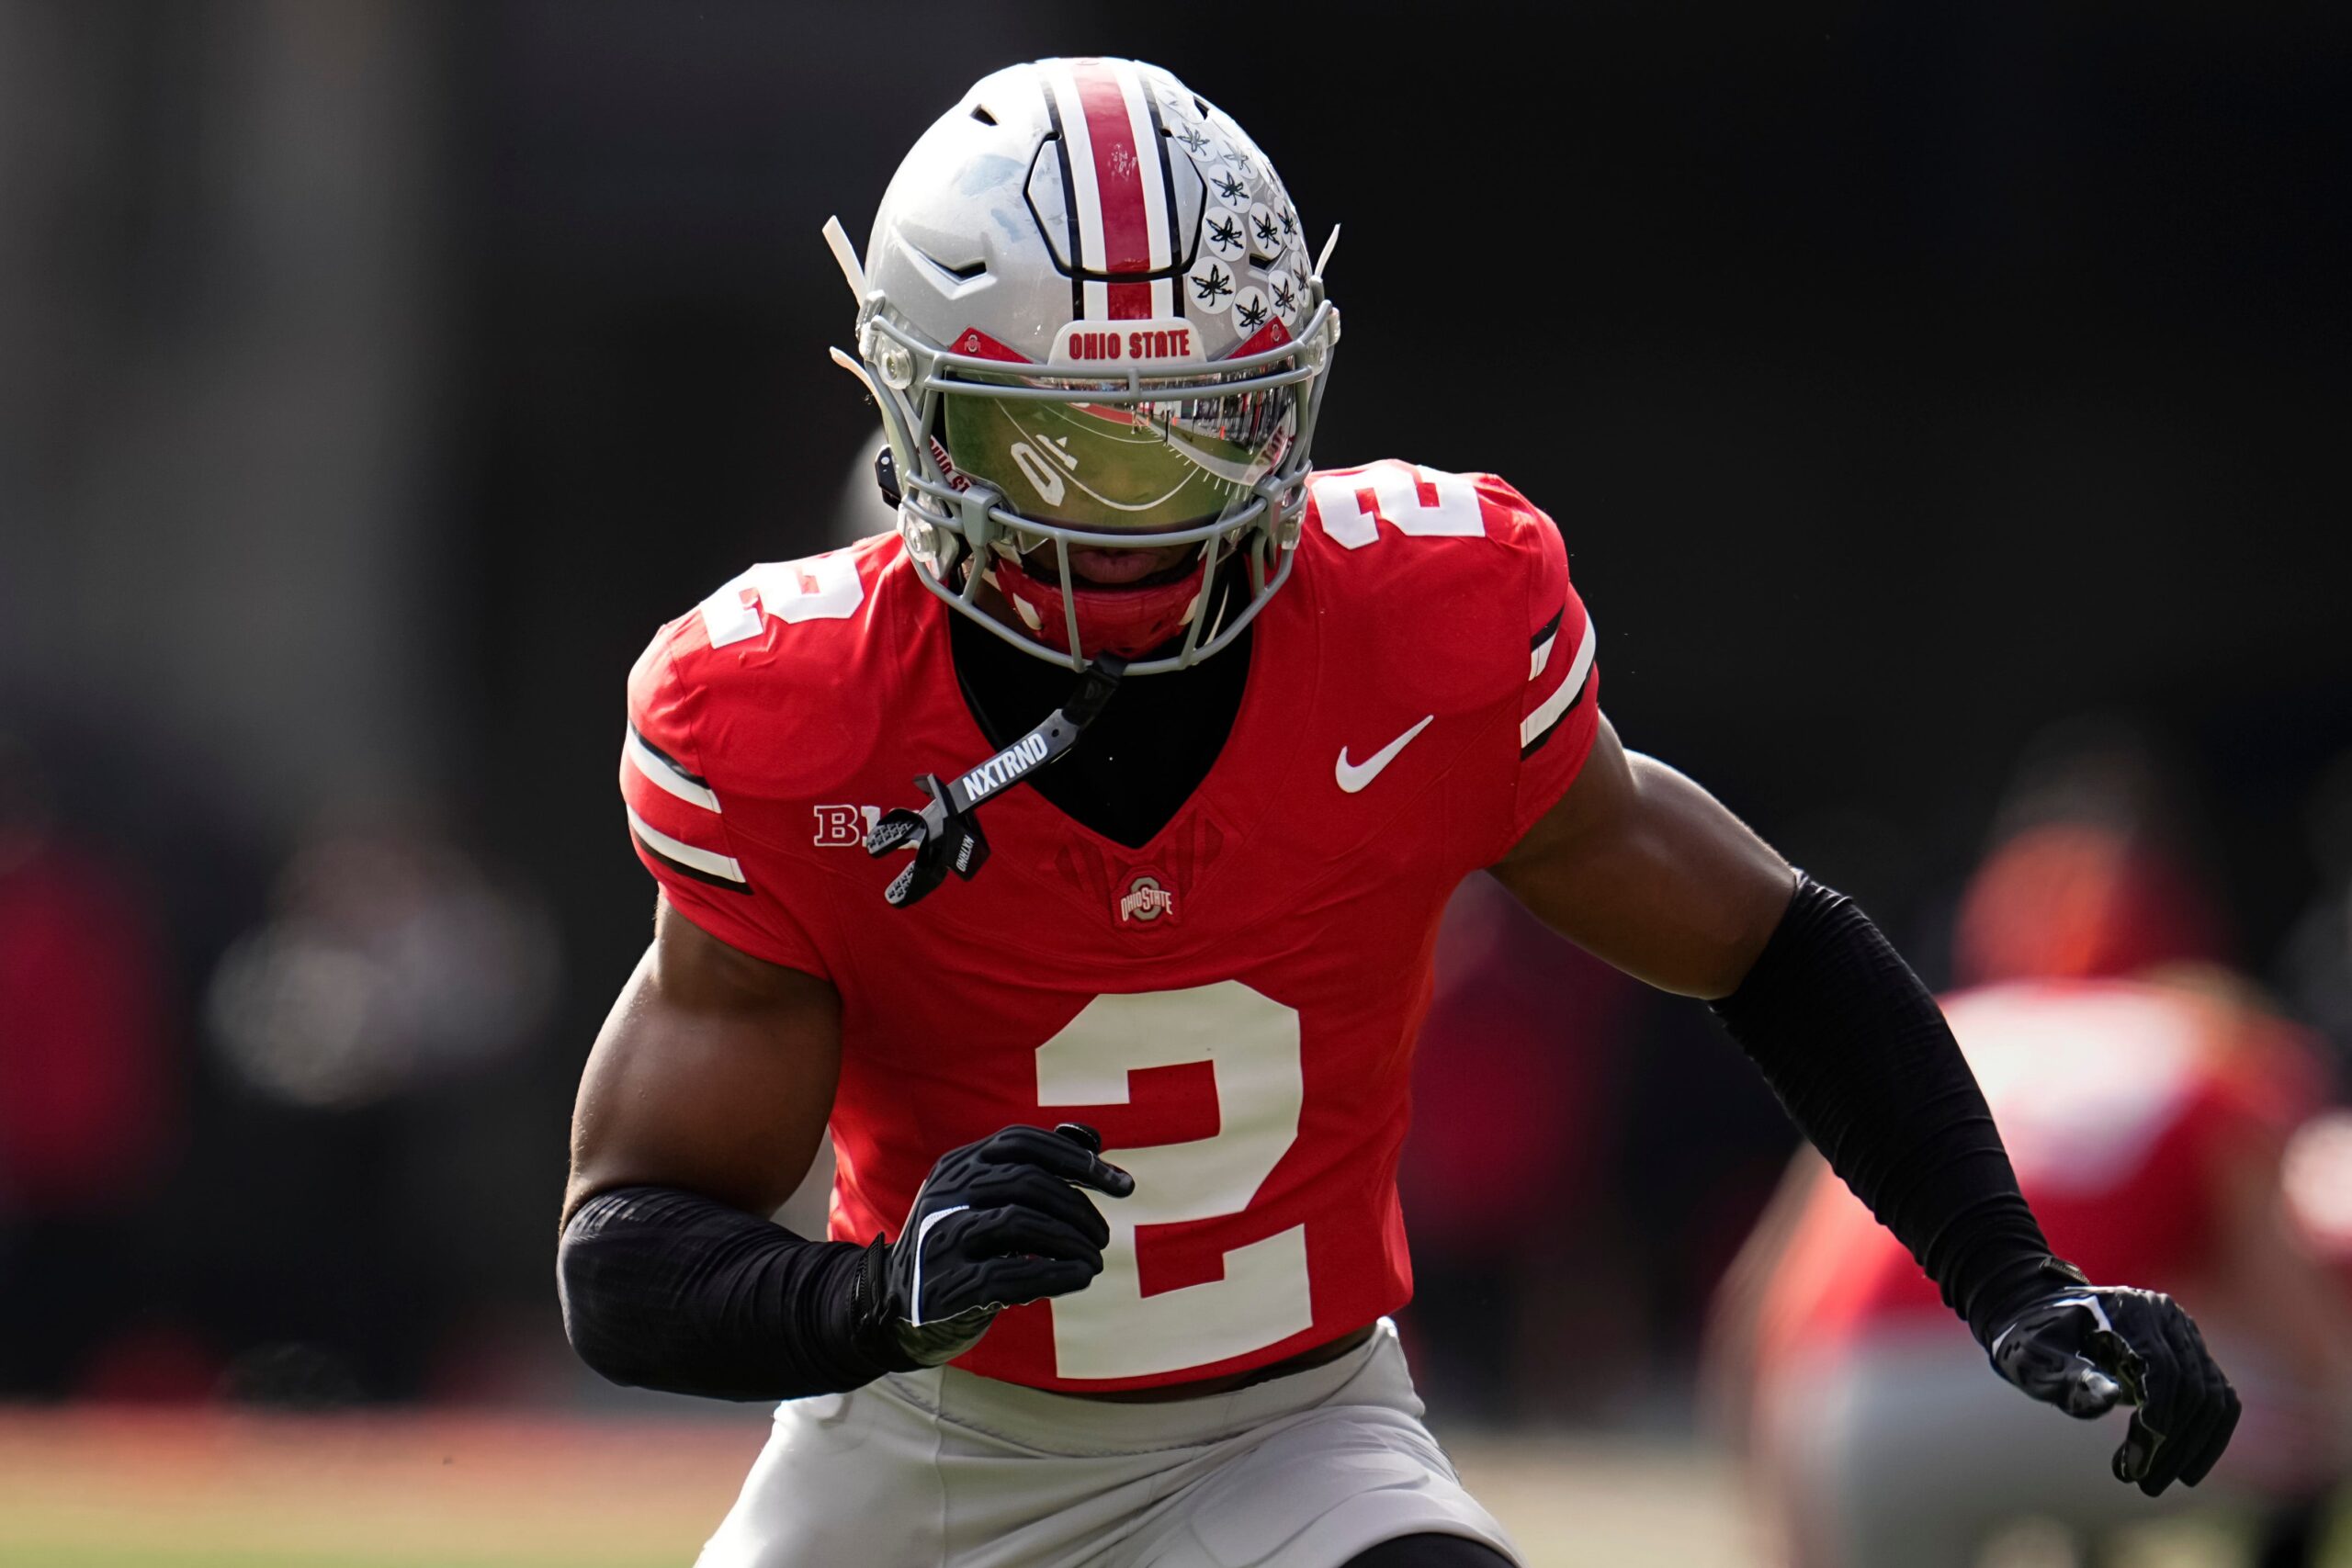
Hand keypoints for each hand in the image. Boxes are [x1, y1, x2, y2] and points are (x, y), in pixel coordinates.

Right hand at [857, 1123, 1132, 1365]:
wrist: (897, 1309)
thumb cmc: (962, 1250)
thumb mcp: (986, 1203)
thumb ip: (1034, 1171)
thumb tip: (1094, 1141)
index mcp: (957, 1167)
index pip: (1022, 1141)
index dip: (1078, 1159)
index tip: (1122, 1186)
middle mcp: (944, 1195)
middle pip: (1026, 1181)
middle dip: (1079, 1207)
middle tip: (1104, 1237)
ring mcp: (940, 1241)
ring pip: (1018, 1222)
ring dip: (1070, 1241)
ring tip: (1095, 1260)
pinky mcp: (944, 1287)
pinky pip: (1008, 1274)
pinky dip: (1055, 1273)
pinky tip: (1081, 1277)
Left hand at [1989, 1260, 2240, 1495]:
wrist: (2038, 1315)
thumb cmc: (2032, 1339)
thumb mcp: (2034, 1358)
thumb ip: (2068, 1378)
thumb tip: (2108, 1401)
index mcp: (2130, 1310)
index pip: (2163, 1369)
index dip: (2159, 1419)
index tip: (2137, 1464)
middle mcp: (2166, 1318)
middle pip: (2193, 1388)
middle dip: (2173, 1444)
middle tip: (2144, 1484)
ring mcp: (2183, 1335)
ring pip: (2213, 1398)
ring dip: (2192, 1448)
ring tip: (2155, 1481)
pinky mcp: (2190, 1356)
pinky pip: (2215, 1400)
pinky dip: (2204, 1438)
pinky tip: (2182, 1469)